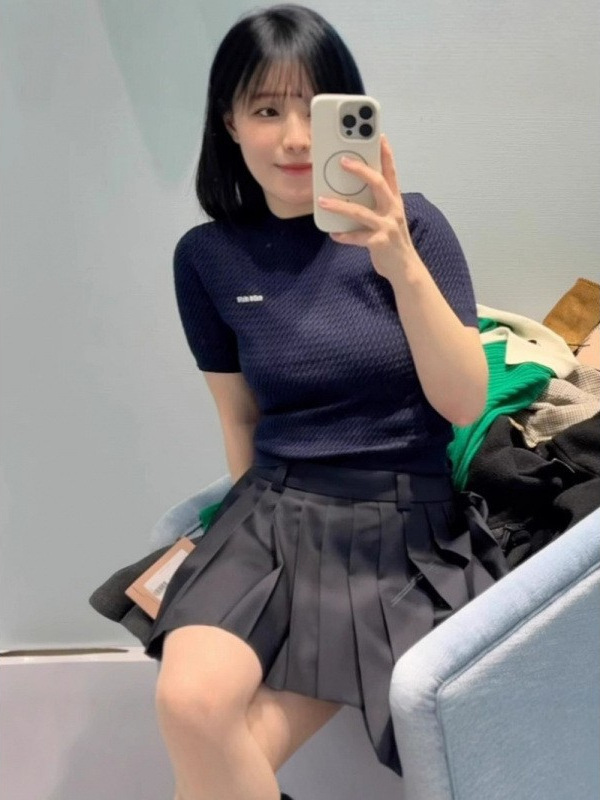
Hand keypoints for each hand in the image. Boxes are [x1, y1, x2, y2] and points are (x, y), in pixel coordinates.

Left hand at [317, 135, 417, 281]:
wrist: (405, 268)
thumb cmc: (392, 239)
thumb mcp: (388, 217)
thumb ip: (374, 204)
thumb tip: (350, 192)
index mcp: (395, 201)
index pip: (391, 172)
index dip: (386, 154)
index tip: (379, 136)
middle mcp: (393, 209)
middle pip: (378, 184)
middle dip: (360, 170)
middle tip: (343, 160)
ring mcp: (387, 226)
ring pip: (361, 212)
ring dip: (340, 206)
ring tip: (322, 201)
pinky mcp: (379, 242)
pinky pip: (357, 237)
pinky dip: (344, 236)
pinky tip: (333, 234)